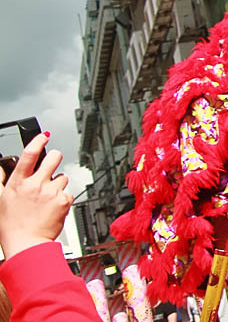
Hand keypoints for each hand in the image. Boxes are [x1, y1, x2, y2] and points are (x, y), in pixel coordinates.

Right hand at [0, 133, 72, 258]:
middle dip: (54, 159)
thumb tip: (0, 167)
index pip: (29, 155)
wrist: (26, 244)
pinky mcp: (63, 201)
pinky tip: (53, 206)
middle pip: (54, 158)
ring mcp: (50, 192)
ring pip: (62, 177)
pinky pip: (68, 192)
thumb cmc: (11, 226)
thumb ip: (0, 181)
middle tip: (50, 167)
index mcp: (18, 183)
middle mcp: (35, 185)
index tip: (44, 136)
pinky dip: (62, 197)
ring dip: (57, 183)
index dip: (38, 141)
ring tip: (46, 197)